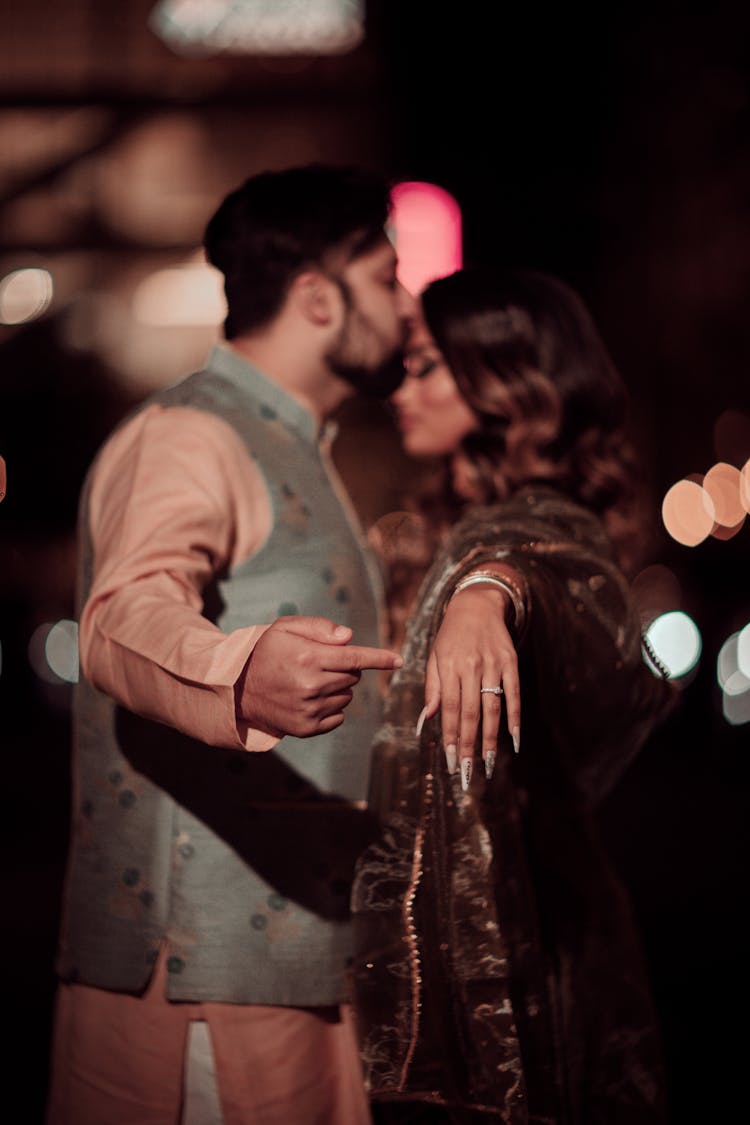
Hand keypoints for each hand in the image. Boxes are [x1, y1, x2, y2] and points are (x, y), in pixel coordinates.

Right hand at [236, 616, 401, 738]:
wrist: (236, 687)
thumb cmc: (265, 651)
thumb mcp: (286, 628)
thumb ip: (319, 628)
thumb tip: (349, 637)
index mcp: (309, 657)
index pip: (355, 657)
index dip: (380, 658)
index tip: (399, 660)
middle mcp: (311, 685)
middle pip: (353, 676)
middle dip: (345, 668)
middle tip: (320, 663)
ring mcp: (309, 709)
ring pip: (347, 697)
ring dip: (338, 688)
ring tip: (310, 681)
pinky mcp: (306, 728)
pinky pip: (338, 716)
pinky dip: (331, 707)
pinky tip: (309, 699)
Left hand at [419, 587, 520, 785]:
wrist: (477, 604)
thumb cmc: (451, 635)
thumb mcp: (434, 657)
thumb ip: (432, 688)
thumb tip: (424, 721)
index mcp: (448, 666)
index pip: (448, 708)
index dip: (449, 736)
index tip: (450, 761)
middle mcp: (470, 666)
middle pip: (469, 712)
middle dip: (468, 745)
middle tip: (467, 772)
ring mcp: (493, 664)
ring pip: (491, 708)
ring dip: (490, 739)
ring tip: (488, 764)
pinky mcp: (511, 662)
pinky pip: (514, 694)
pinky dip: (515, 717)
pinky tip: (514, 739)